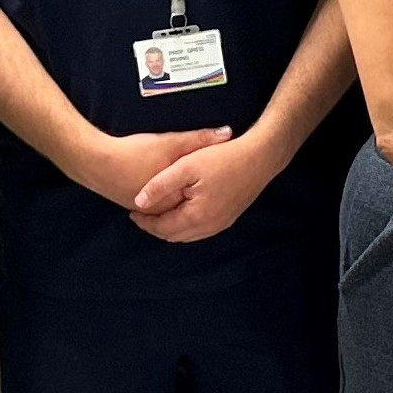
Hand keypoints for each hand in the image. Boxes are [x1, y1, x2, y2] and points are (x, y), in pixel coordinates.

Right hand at [71, 126, 229, 210]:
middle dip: (205, 194)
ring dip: (188, 198)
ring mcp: (149, 211)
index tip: (230, 174)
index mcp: (175, 200)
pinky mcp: (138, 205)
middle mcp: (163, 211)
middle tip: (220, 182)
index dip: (218, 183)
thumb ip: (199, 139)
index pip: (205, 197)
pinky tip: (177, 186)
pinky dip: (171, 198)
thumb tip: (228, 133)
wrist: (96, 162)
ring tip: (202, 185)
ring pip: (176, 207)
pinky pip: (162, 206)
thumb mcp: (171, 142)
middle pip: (191, 205)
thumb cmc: (133, 154)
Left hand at [129, 134, 284, 244]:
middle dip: (155, 227)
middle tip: (141, 214)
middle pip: (174, 236)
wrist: (260, 157)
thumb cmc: (224, 158)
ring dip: (170, 227)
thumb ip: (160, 185)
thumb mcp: (186, 166)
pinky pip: (200, 230)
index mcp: (197, 216)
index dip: (144, 221)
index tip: (131, 210)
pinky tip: (180, 210)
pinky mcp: (229, 218)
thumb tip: (139, 202)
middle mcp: (210, 226)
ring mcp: (222, 224)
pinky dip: (185, 225)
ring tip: (156, 213)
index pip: (162, 228)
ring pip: (188, 235)